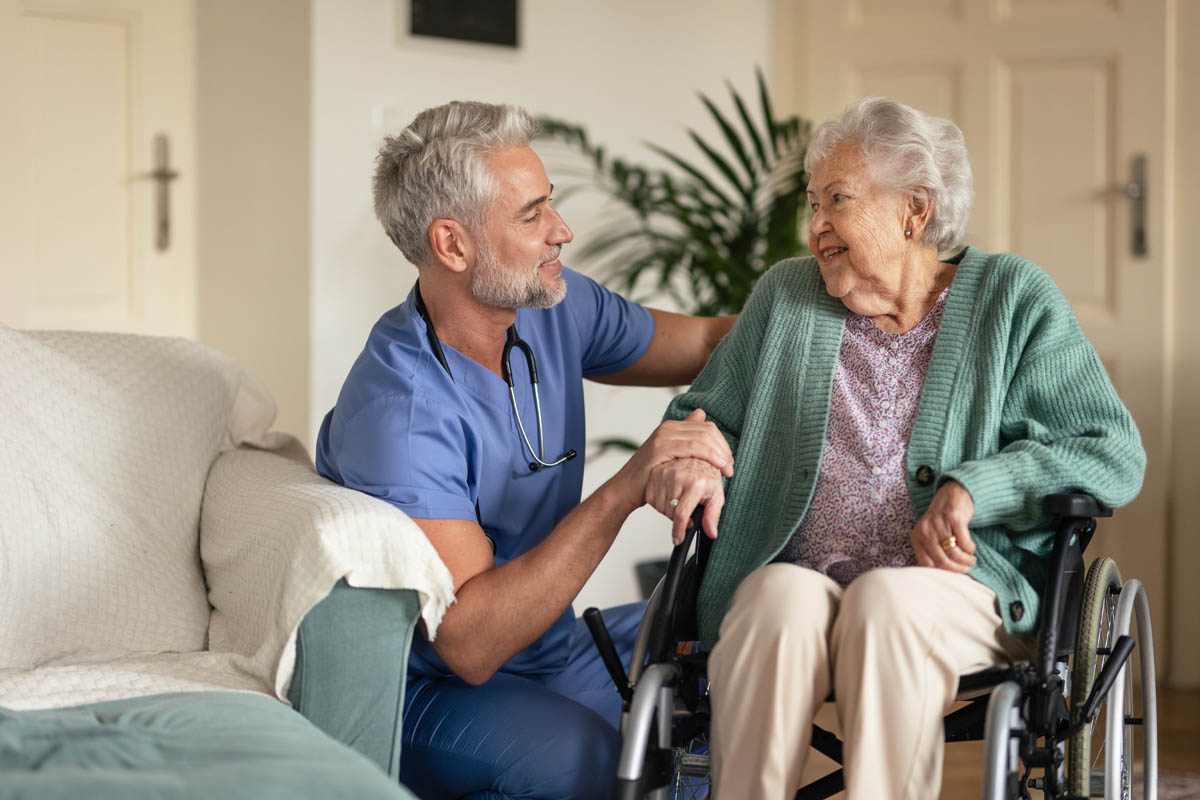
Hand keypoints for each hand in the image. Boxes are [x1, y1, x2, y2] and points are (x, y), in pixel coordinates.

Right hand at [612, 409, 732, 510]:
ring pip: (702, 438)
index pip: (707, 427)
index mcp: (672, 427)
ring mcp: (663, 436)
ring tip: (727, 470)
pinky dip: (709, 456)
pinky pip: (693, 447)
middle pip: (707, 431)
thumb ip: (686, 438)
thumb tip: (701, 413)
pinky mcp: (661, 448)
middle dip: (724, 449)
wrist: (626, 488)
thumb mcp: (671, 456)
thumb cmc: (650, 476)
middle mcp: (668, 427)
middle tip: (730, 468)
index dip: (722, 443)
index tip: (729, 461)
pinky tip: (717, 466)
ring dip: (720, 454)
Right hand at [645, 458, 724, 543]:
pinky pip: (652, 498)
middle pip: (670, 513)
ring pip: (660, 506)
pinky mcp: (655, 473)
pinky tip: (670, 494)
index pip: (682, 514)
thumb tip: (711, 532)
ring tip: (680, 500)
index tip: (678, 539)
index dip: (678, 531)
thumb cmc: (708, 475)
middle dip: (678, 519)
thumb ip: (713, 515)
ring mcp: (665, 474)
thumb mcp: (716, 495)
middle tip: (687, 510)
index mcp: (695, 483)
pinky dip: (660, 501)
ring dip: (669, 510)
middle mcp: (678, 476)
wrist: (697, 455)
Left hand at [911, 480, 976, 572]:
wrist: (952, 493)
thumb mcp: (930, 534)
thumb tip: (943, 574)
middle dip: (957, 569)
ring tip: (971, 560)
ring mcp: (938, 524)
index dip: (943, 572)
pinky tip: (971, 549)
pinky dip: (970, 549)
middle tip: (966, 569)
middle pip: (942, 561)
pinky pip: (964, 542)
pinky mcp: (953, 518)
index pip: (927, 564)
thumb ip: (932, 551)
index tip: (953, 574)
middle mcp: (925, 530)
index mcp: (916, 537)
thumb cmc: (942, 520)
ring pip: (954, 553)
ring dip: (966, 560)